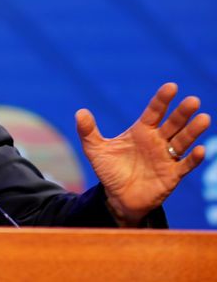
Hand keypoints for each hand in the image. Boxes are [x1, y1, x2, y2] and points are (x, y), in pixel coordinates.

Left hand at [75, 83, 209, 225]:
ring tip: (203, 118)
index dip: (162, 100)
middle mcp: (157, 141)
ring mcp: (166, 157)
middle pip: (172, 124)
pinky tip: (199, 150)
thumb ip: (88, 131)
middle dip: (182, 113)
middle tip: (193, 100)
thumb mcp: (95, 150)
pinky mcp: (172, 175)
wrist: (118, 197)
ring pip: (182, 141)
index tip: (172, 86)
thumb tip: (80, 112)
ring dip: (192, 131)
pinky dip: (192, 159)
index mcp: (141, 131)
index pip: (154, 112)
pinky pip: (184, 165)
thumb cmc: (110, 170)